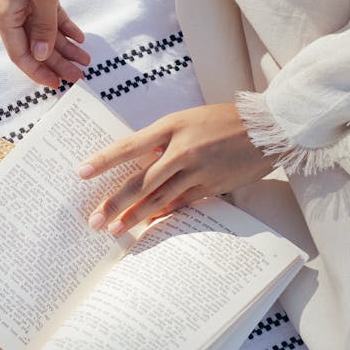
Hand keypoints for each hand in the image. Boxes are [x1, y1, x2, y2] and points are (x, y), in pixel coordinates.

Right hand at [0, 0, 90, 88]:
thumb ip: (43, 28)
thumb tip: (39, 56)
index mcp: (4, 13)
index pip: (20, 54)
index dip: (38, 71)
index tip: (57, 85)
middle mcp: (10, 9)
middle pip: (34, 46)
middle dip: (57, 62)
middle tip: (79, 75)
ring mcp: (23, 0)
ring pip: (44, 32)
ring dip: (64, 47)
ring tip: (85, 59)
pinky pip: (49, 16)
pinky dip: (64, 27)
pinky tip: (80, 37)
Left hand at [79, 104, 276, 234]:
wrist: (267, 128)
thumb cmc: (224, 120)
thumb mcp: (188, 120)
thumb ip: (162, 139)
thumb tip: (136, 164)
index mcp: (172, 126)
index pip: (130, 145)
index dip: (104, 160)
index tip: (82, 173)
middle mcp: (182, 149)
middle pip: (140, 181)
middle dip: (114, 203)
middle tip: (95, 220)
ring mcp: (197, 170)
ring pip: (158, 198)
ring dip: (134, 216)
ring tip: (115, 230)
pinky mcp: (212, 186)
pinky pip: (181, 204)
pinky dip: (162, 214)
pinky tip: (147, 224)